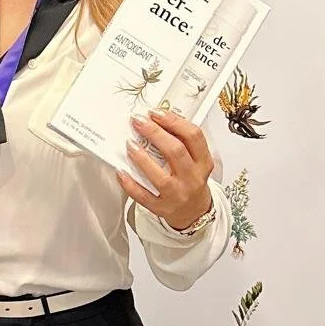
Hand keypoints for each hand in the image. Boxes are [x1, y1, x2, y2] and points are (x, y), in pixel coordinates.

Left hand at [120, 110, 215, 228]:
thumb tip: (155, 121)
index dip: (174, 121)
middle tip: (138, 121)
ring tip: (129, 143)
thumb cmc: (191, 181)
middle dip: (155, 133)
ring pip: (159, 176)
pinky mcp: (162, 208)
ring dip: (142, 158)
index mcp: (203, 163)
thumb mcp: (196, 161)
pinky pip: (143, 196)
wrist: (194, 213)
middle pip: (176, 152)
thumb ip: (182, 142)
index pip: (194, 136)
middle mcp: (192, 178)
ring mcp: (177, 195)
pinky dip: (130, 184)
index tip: (156, 112)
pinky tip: (121, 171)